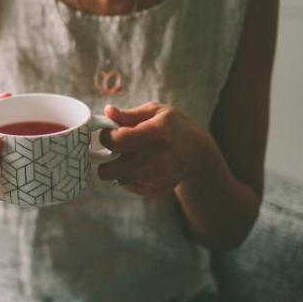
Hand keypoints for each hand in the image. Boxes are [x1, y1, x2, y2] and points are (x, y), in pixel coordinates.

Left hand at [98, 102, 214, 197]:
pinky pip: (128, 185)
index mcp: (158, 133)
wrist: (197, 152)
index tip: (109, 133)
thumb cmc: (172, 126)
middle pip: (110, 169)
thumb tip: (108, 112)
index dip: (106, 136)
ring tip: (131, 154)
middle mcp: (159, 159)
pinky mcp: (158, 190)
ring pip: (117, 179)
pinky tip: (141, 164)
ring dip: (118, 167)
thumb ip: (128, 114)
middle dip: (105, 158)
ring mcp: (159, 178)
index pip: (118, 141)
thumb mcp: (154, 111)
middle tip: (115, 148)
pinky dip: (129, 175)